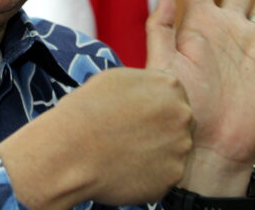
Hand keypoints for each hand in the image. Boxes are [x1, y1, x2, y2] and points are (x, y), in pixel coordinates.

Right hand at [0, 67, 192, 208]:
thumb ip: (143, 82)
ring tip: (125, 153)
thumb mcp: (116, 77)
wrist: (71, 150)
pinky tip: (126, 169)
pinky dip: (149, 175)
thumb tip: (149, 91)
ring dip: (155, 153)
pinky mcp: (173, 176)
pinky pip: (165, 175)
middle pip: (178, 123)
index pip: (173, 96)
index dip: (152, 107)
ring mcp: (180, 147)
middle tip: (130, 136)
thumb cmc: (87, 110)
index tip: (135, 115)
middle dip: (159, 130)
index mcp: (171, 85)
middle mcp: (182, 114)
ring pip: (173, 151)